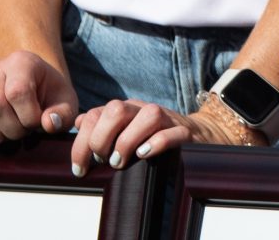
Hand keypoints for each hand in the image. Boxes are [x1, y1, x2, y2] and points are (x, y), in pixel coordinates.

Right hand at [0, 52, 74, 151]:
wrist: (34, 91)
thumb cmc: (50, 96)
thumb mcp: (65, 101)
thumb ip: (63, 114)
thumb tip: (48, 124)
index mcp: (21, 62)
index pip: (17, 92)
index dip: (29, 116)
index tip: (38, 121)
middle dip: (13, 128)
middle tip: (24, 129)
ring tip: (7, 132)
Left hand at [70, 91, 260, 173]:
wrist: (200, 135)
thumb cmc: (155, 137)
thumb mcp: (126, 130)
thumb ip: (102, 125)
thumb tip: (78, 122)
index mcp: (125, 110)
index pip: (95, 115)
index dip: (81, 142)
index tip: (80, 168)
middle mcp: (143, 110)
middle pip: (116, 110)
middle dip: (102, 139)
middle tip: (103, 161)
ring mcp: (166, 119)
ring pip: (145, 116)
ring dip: (127, 141)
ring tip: (122, 161)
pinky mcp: (185, 133)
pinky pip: (171, 133)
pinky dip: (155, 144)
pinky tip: (144, 155)